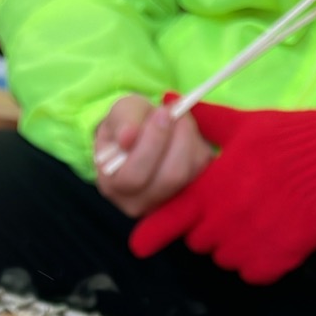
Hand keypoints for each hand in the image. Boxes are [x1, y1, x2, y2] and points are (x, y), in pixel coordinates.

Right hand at [94, 94, 213, 218]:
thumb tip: (129, 136)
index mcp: (114, 185)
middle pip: (169, 177)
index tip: (161, 112)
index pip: (134, 177)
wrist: (143, 137)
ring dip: (188, 137)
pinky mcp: (191, 192)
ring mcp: (166, 202)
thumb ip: (123, 121)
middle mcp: (139, 202)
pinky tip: (184, 132)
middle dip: (177, 138)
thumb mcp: (120, 115)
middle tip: (174, 112)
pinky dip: (197, 143)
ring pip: (188, 172)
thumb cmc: (128, 126)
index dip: (151, 144)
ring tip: (177, 118)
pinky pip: (201, 168)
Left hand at [129, 101, 315, 283]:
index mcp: (215, 186)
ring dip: (232, 244)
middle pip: (198, 241)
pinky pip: (252, 272)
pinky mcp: (278, 258)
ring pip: (224, 258)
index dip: (153, 233)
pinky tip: (272, 233)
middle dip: (207, 226)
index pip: (172, 217)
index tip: (138, 246)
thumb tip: (169, 102)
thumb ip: (205, 121)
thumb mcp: (245, 124)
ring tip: (256, 216)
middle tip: (232, 204)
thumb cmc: (291, 137)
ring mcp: (254, 241)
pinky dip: (257, 259)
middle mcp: (229, 218)